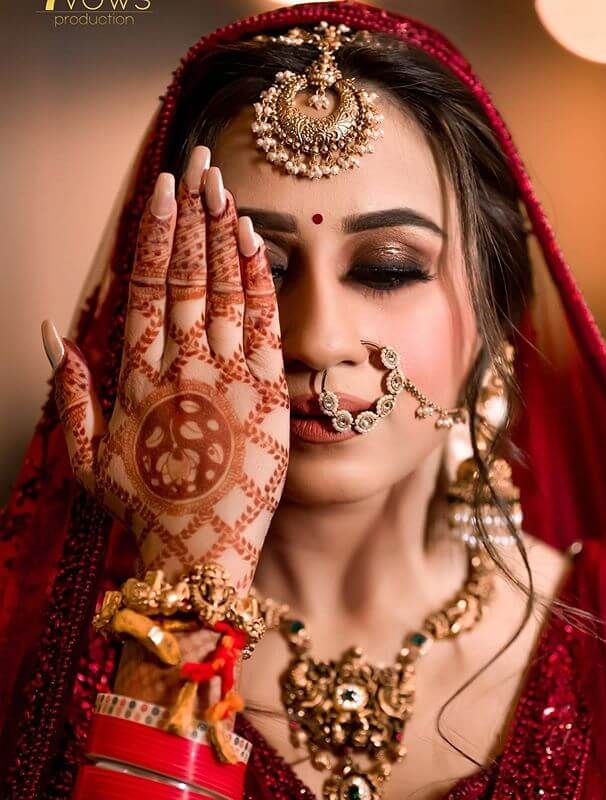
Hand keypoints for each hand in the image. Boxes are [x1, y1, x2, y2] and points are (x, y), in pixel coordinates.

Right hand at [42, 146, 289, 590]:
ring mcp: (223, 378)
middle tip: (195, 166)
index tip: (161, 191)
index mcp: (134, 378)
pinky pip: (260, 325)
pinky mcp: (264, 395)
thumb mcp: (89, 459)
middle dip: (189, 216)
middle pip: (181, 276)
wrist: (195, 557)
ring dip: (220, 233)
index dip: (153, 235)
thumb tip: (50, 332)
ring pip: (219, 290)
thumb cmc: (143, 512)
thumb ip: (69, 393)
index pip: (143, 287)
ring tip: (222, 186)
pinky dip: (256, 279)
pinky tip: (255, 241)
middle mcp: (176, 367)